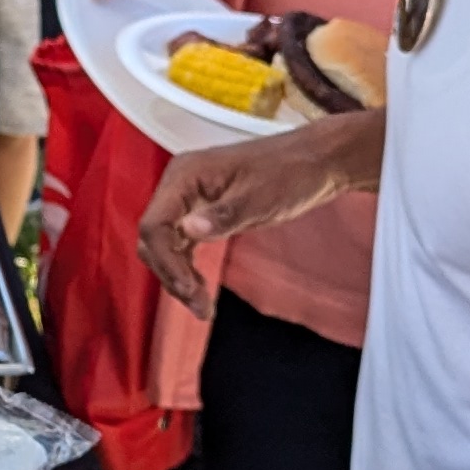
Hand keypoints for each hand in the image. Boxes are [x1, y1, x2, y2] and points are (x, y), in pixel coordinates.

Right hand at [138, 113, 382, 314]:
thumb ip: (224, 214)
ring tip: (202, 306)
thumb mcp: (260, 197)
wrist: (314, 162)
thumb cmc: (291, 173)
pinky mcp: (200, 211)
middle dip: (171, 274)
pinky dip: (186, 267)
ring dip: (177, 276)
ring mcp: (188, 198)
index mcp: (185, 175)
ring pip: (165, 246)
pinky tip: (201, 288)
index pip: (154, 225)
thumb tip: (188, 229)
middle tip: (200, 306)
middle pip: (154, 239)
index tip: (190, 289)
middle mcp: (179, 186)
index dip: (166, 261)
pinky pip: (180, 244)